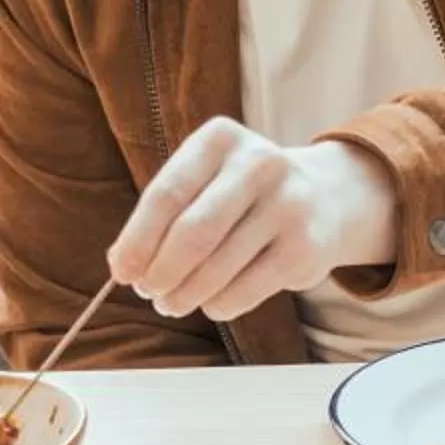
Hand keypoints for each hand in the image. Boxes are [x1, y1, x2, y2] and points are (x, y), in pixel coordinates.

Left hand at [107, 118, 398, 321]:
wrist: (323, 197)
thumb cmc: (238, 195)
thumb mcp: (202, 183)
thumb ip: (161, 215)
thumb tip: (121, 263)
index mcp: (221, 139)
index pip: (167, 193)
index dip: (138, 239)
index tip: (121, 273)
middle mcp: (259, 163)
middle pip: (193, 232)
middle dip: (161, 271)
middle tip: (148, 292)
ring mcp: (288, 204)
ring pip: (217, 267)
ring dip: (183, 295)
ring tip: (170, 304)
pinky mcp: (305, 247)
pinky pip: (245, 290)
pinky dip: (218, 305)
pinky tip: (209, 303)